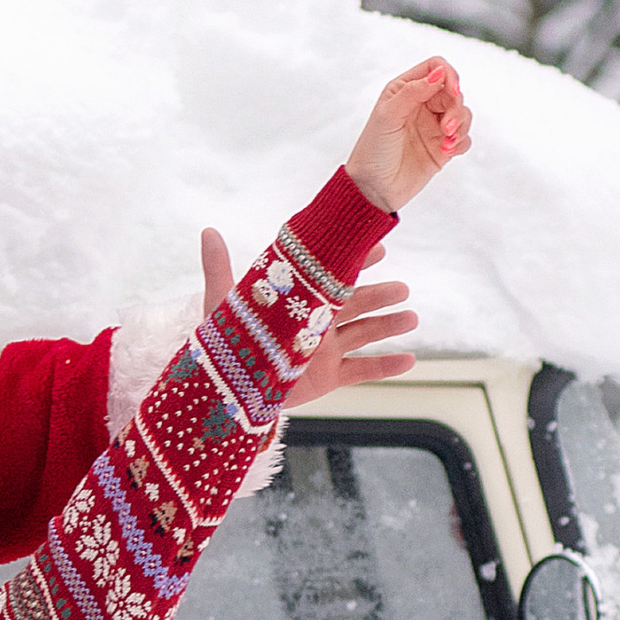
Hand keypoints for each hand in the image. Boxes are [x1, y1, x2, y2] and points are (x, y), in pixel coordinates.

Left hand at [202, 228, 421, 399]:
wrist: (228, 389)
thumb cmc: (225, 342)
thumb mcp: (222, 303)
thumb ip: (218, 268)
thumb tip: (208, 230)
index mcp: (298, 302)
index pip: (332, 277)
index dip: (356, 262)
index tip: (380, 247)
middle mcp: (317, 323)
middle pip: (356, 304)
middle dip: (380, 295)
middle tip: (403, 288)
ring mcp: (326, 351)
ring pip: (365, 333)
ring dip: (388, 325)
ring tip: (412, 318)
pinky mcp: (328, 378)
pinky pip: (363, 371)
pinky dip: (386, 367)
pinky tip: (410, 360)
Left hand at [344, 55, 469, 213]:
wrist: (373, 189)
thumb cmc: (373, 150)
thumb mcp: (388, 116)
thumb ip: (412, 92)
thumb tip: (439, 72)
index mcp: (405, 91)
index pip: (436, 68)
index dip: (449, 75)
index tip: (453, 91)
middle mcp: (421, 105)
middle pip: (453, 91)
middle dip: (456, 106)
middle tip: (447, 127)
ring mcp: (433, 126)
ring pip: (463, 113)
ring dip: (461, 124)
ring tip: (447, 141)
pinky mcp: (442, 147)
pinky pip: (464, 137)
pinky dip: (461, 142)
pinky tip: (446, 151)